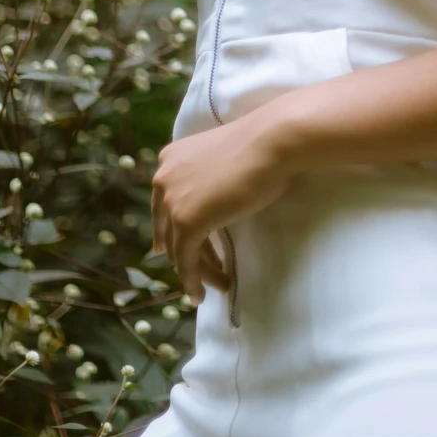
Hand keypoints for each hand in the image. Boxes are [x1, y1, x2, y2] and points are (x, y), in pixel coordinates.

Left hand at [151, 107, 299, 301]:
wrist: (273, 142)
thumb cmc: (263, 146)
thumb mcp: (223, 162)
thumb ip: (208, 181)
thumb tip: (212, 206)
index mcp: (170, 159)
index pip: (166, 206)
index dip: (173, 232)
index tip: (183, 252)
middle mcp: (163, 179)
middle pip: (170, 230)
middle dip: (188, 255)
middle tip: (207, 273)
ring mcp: (172, 201)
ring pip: (179, 249)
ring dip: (198, 272)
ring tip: (218, 286)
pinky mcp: (186, 222)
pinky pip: (186, 261)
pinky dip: (193, 280)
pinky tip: (202, 294)